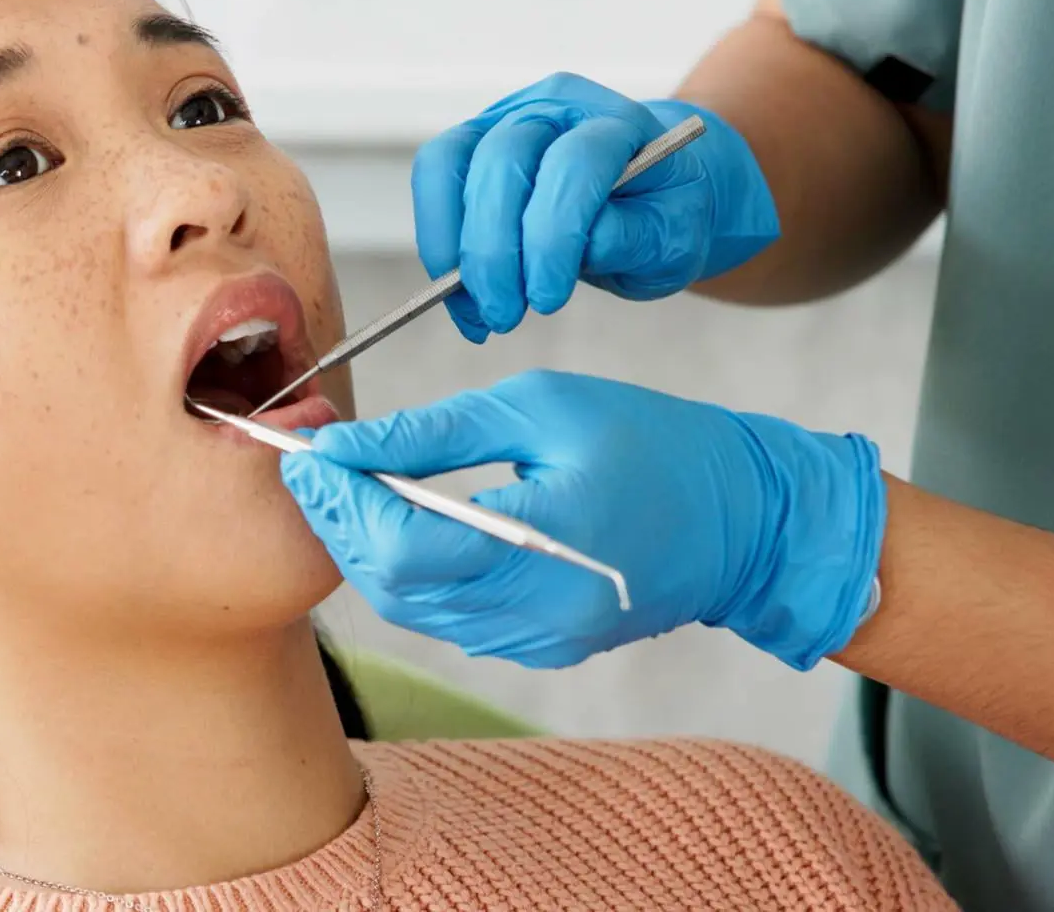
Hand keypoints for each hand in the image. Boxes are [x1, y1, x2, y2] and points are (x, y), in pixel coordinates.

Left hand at [280, 370, 883, 669]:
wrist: (744, 520)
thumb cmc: (652, 441)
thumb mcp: (540, 407)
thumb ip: (434, 431)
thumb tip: (345, 445)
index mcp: (544, 539)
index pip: (404, 545)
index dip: (342, 503)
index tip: (309, 453)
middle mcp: (537, 608)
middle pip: (395, 584)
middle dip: (341, 524)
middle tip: (316, 467)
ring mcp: (539, 638)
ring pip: (412, 609)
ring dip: (369, 550)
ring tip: (351, 487)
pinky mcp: (542, 647)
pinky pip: (449, 619)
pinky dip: (412, 573)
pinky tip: (404, 522)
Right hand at [412, 73, 777, 340]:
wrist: (652, 191)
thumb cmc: (666, 212)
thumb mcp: (675, 237)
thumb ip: (633, 238)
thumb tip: (577, 249)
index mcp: (618, 122)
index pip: (573, 162)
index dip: (552, 234)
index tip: (546, 299)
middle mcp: (554, 107)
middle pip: (502, 159)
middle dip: (493, 249)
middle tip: (505, 315)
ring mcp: (505, 120)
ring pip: (450, 164)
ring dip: (453, 246)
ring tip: (481, 312)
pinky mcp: (471, 146)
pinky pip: (434, 181)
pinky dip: (438, 244)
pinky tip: (464, 299)